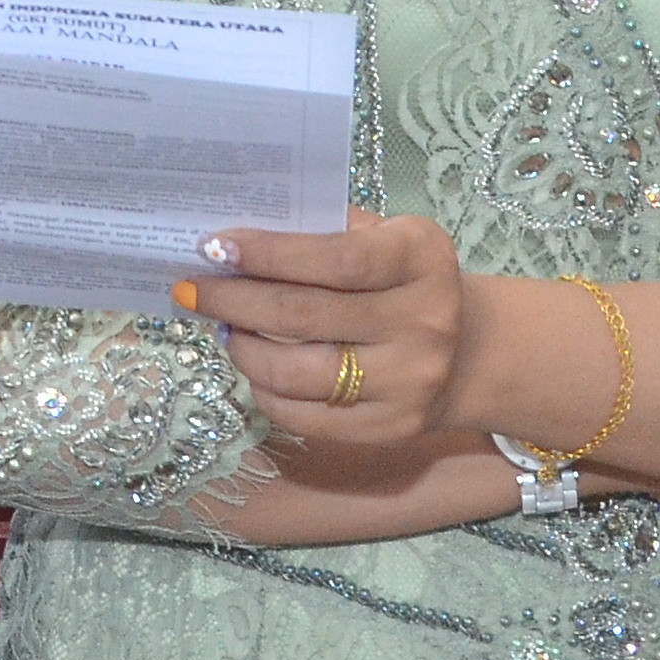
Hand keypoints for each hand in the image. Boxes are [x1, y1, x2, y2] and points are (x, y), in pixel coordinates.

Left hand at [171, 212, 479, 446]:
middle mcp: (424, 322)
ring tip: (223, 327)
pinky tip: (253, 364)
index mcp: (421, 259)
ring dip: (241, 348)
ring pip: (295, 372)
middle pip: (302, 316)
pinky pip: (303, 415)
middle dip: (232, 301)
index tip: (213, 247)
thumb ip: (320, 231)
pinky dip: (263, 389)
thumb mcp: (383, 237)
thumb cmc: (403, 280)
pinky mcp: (390, 428)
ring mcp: (409, 382)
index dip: (268, 254)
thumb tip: (232, 241)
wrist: (468, 352)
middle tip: (191, 288)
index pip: (334, 259)